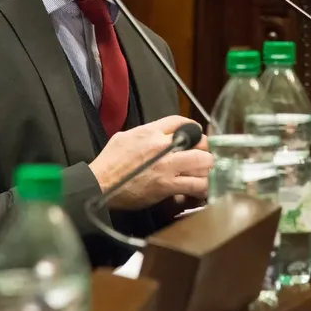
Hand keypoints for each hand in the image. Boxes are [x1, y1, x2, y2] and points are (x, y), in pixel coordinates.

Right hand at [88, 115, 212, 210]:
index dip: (193, 127)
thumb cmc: (109, 163)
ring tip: (210, 173)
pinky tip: (206, 189)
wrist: (100, 183)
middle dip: (206, 149)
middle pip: (199, 141)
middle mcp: (162, 146)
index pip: (180, 122)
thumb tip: (154, 135)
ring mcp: (167, 166)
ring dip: (209, 168)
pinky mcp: (167, 185)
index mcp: (150, 131)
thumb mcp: (125, 137)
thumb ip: (144, 134)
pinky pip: (195, 185)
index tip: (197, 134)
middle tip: (207, 156)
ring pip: (202, 162)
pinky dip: (203, 188)